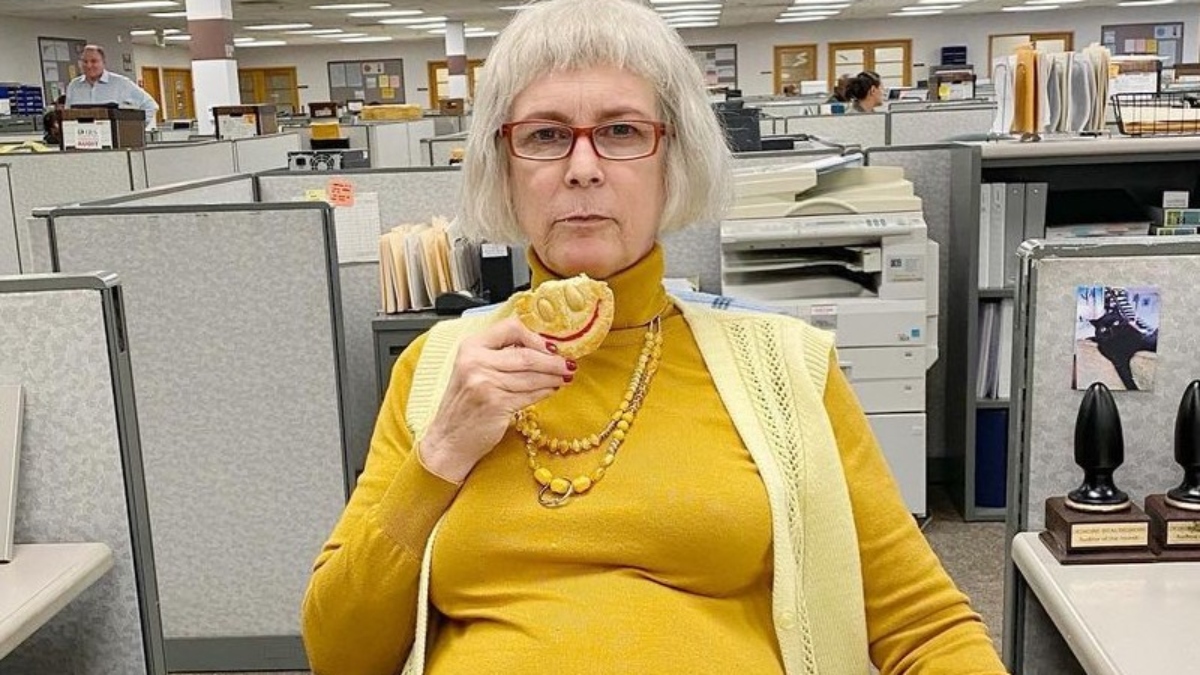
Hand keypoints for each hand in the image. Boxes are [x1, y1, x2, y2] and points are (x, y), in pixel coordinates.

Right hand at [419, 317, 573, 482]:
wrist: (448, 439)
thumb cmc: (464, 405)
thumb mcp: (473, 370)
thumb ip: (499, 355)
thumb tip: (541, 348)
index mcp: (471, 347)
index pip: (511, 328)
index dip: (535, 337)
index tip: (550, 346)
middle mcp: (476, 361)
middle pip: (527, 354)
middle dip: (553, 360)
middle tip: (569, 363)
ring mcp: (485, 383)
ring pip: (532, 375)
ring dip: (554, 376)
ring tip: (565, 377)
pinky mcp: (496, 404)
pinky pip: (530, 394)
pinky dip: (546, 391)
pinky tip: (552, 389)